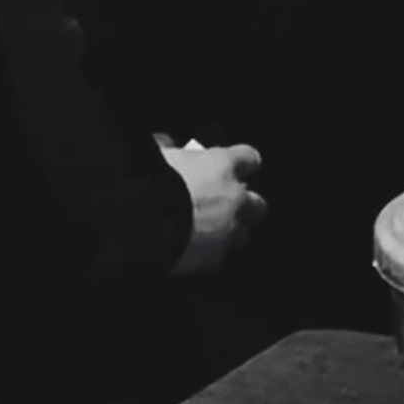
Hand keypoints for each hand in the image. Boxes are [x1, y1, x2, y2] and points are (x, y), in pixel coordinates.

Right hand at [161, 141, 267, 275]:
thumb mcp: (160, 156)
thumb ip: (171, 151)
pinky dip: (213, 254)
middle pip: (257, 203)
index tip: (234, 166)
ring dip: (233, 231)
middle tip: (226, 204)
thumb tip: (166, 144)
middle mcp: (235, 198)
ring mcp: (229, 231)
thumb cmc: (154, 183)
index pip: (249, 158)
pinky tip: (198, 254)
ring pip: (245, 233)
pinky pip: (221, 257)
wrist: (146, 227)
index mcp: (223, 165)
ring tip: (214, 233)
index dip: (242, 164)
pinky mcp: (215, 260)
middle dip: (245, 204)